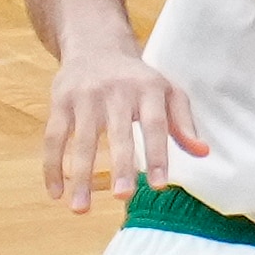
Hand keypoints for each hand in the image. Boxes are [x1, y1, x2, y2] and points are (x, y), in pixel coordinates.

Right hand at [40, 35, 208, 212]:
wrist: (96, 45)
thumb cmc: (139, 79)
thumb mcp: (167, 92)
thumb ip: (183, 123)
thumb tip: (202, 153)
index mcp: (148, 89)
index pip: (155, 125)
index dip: (157, 155)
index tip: (159, 186)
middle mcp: (116, 91)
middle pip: (118, 133)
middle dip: (120, 166)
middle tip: (122, 197)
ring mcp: (85, 96)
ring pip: (81, 140)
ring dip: (80, 176)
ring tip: (80, 209)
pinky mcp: (60, 101)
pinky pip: (53, 137)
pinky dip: (52, 166)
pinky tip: (56, 193)